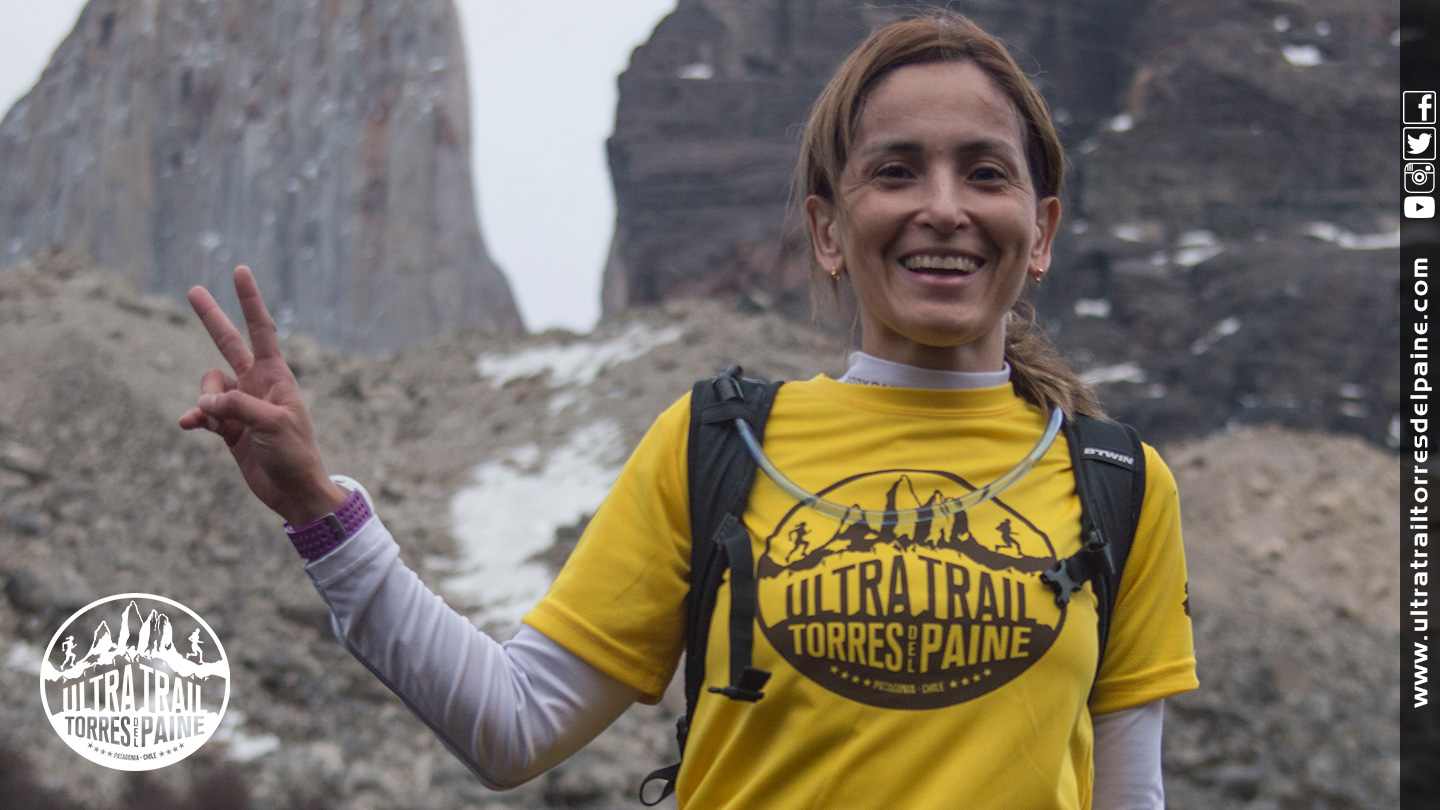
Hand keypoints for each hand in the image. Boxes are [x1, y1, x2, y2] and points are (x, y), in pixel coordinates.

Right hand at [178, 266, 347, 524]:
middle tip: (193, 289)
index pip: (261, 329)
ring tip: (213, 420)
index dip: (249, 301)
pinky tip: (189, 425)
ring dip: (204, 399)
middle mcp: (257, 384)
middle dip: (211, 318)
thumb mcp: (271, 425)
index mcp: (276, 376)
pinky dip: (196, 416)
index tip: (239, 271)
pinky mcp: (229, 427)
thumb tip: (202, 401)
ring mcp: (241, 404)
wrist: (294, 491)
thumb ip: (236, 407)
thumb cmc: (294, 454)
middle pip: (228, 343)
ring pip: (208, 386)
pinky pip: (203, 412)